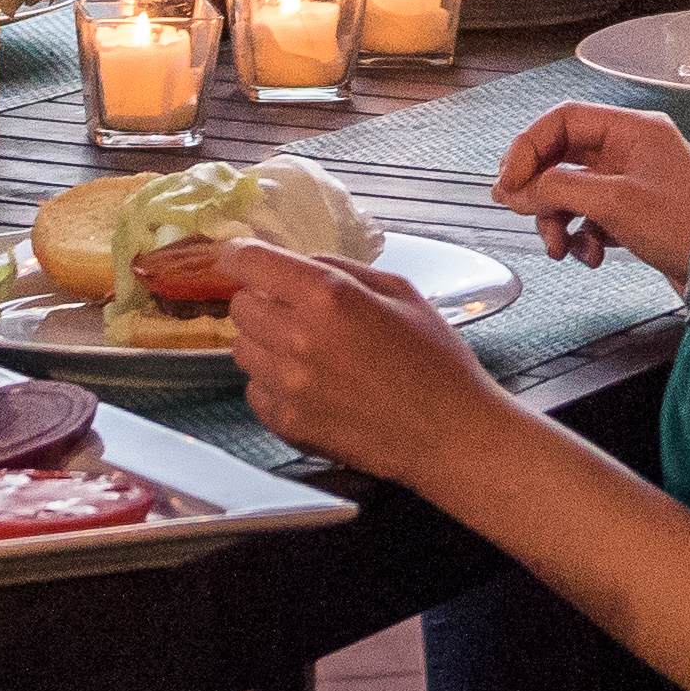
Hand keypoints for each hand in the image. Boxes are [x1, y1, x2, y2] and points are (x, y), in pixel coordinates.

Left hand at [219, 240, 500, 483]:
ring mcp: (288, 385)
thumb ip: (341, 269)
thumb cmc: (434, 359)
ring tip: (307, 351)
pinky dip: (272, 383)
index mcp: (327, 295)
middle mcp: (298, 338)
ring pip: (241, 348)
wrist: (449, 434)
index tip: (243, 259)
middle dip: (261, 300)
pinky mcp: (287, 423)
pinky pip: (254, 390)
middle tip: (294, 310)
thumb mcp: (400, 290)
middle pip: (240, 306)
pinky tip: (310, 384)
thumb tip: (298, 263)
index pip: (250, 262)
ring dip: (265, 342)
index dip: (241, 256)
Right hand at [488, 103, 689, 279]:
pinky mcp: (637, 211)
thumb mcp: (612, 202)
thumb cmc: (682, 225)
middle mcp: (632, 148)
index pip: (564, 120)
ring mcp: (635, 180)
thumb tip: (515, 190)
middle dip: (541, 190)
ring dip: (558, 220)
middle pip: (565, 157)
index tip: (509, 183)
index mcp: (632, 128)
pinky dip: (583, 236)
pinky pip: (593, 215)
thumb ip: (557, 189)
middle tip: (520, 214)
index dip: (528, 148)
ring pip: (574, 190)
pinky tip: (592, 256)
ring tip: (559, 249)